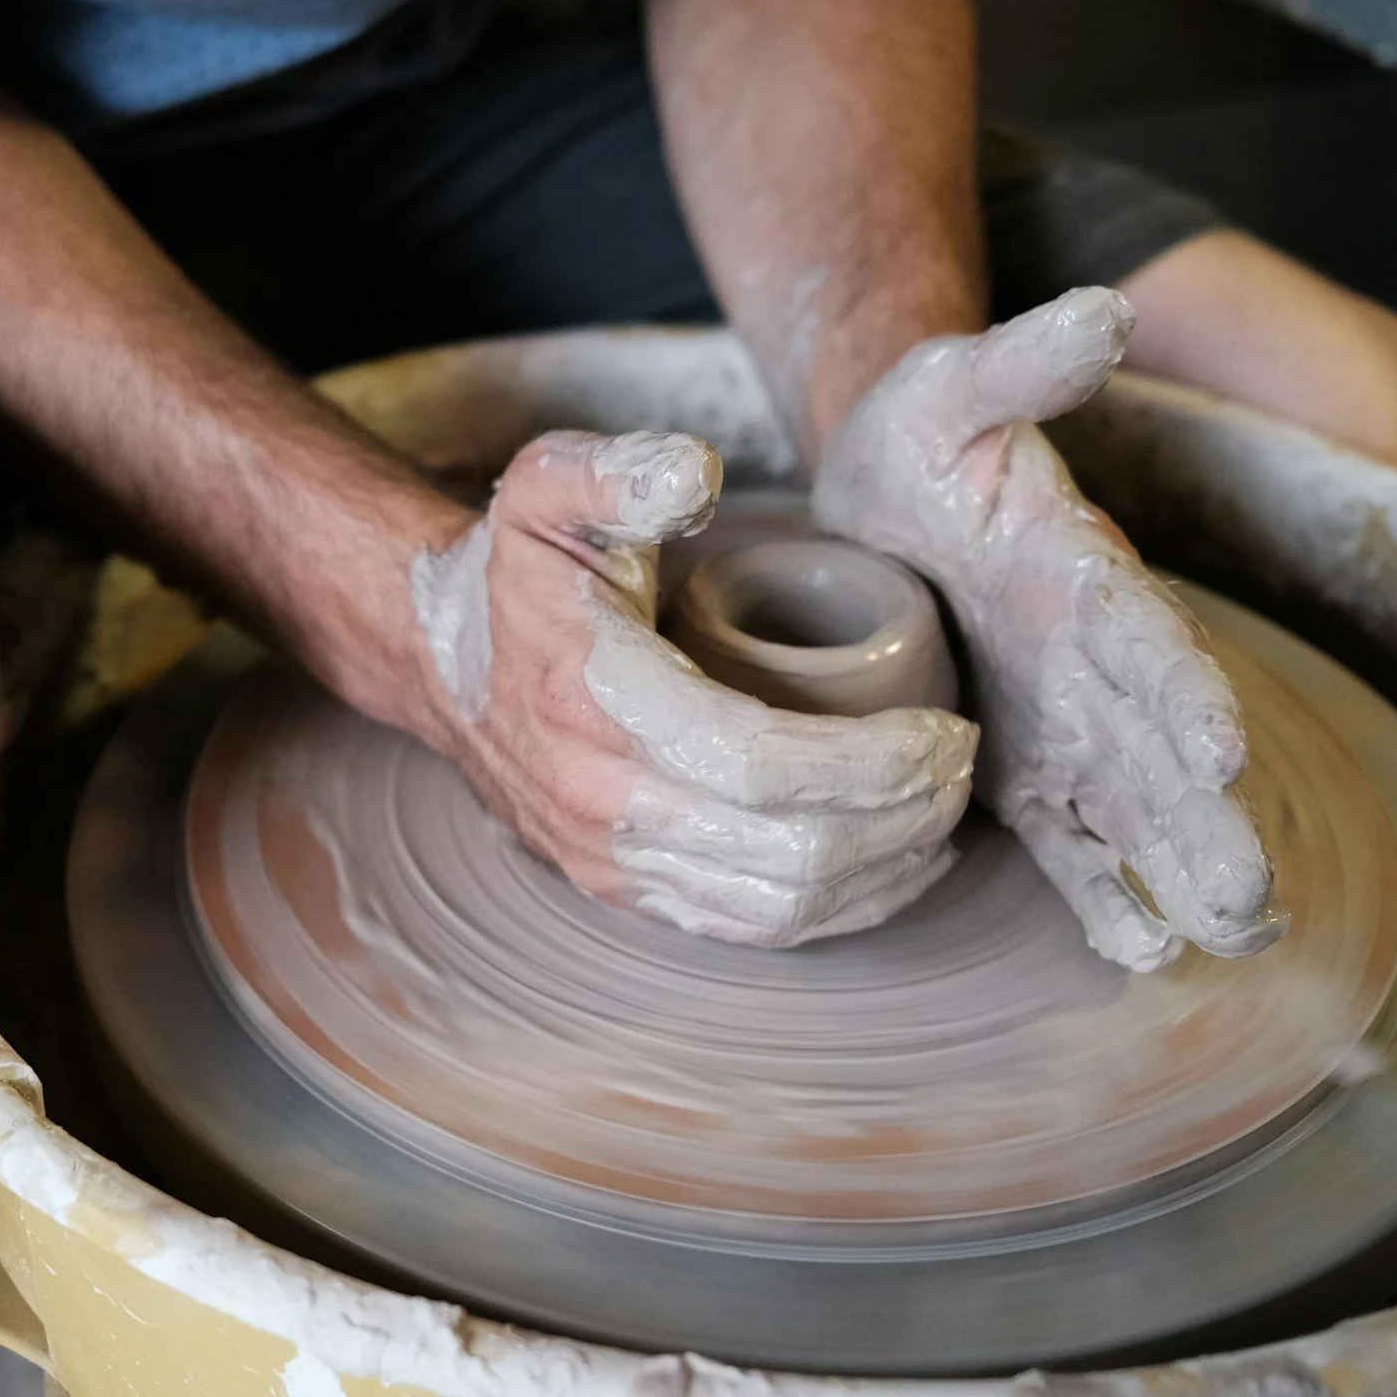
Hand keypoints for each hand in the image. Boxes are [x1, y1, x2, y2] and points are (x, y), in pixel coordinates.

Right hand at [407, 430, 976, 946]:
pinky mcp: (620, 890)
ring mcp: (608, 860)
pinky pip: (742, 928)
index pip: (766, 766)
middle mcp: (602, 802)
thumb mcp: (552, 486)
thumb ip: (621, 469)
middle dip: (901, 820)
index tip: (945, 732)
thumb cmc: (516, 571)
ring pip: (775, 908)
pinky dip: (830, 912)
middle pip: (789, 853)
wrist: (436, 655)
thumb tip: (698, 476)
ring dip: (879, 875)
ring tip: (939, 820)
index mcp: (600, 703)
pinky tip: (884, 869)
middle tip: (960, 771)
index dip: (875, 762)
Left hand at [812, 287, 1283, 969]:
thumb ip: (1022, 358)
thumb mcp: (950, 386)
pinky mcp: (1019, 766)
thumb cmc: (918, 438)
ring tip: (1230, 933)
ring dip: (1180, 868)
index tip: (1220, 745)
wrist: (873, 496)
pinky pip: (1068, 839)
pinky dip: (1106, 892)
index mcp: (1081, 571)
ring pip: (1134, 805)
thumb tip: (1104, 311)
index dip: (1183, 688)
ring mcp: (1064, 720)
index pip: (1146, 633)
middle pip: (1161, 746)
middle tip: (1253, 895)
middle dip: (1209, 818)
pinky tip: (1144, 952)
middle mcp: (1091, 658)